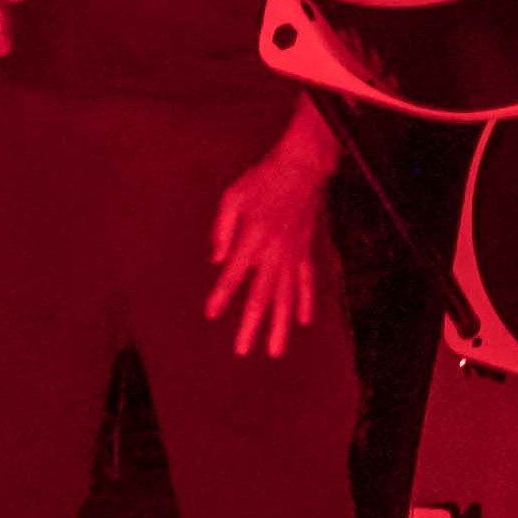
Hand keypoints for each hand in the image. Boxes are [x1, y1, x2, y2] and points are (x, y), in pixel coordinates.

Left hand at [206, 129, 333, 360]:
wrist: (302, 166)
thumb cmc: (263, 178)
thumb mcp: (234, 195)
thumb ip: (222, 229)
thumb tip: (216, 260)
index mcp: (253, 237)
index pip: (235, 274)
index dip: (222, 295)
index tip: (211, 314)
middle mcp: (274, 252)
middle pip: (262, 296)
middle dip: (252, 325)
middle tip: (242, 351)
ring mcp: (293, 254)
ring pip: (286, 297)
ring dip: (280, 325)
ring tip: (275, 350)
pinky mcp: (305, 250)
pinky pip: (306, 281)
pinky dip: (306, 302)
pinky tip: (303, 321)